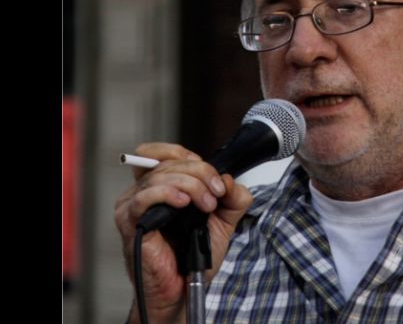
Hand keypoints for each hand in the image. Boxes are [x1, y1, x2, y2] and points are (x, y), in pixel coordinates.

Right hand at [114, 142, 253, 322]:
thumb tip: (228, 179)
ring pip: (161, 176)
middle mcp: (145, 191)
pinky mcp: (130, 221)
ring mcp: (134, 205)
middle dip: (201, 173)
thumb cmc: (195, 255)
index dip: (194, 158)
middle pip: (170, 162)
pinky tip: (183, 204)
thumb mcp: (224, 220)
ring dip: (191, 185)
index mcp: (163, 185)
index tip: (216, 179)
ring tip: (206, 205)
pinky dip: (167, 193)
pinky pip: (145, 197)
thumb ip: (232, 197)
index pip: (170, 153)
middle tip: (216, 194)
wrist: (185, 288)